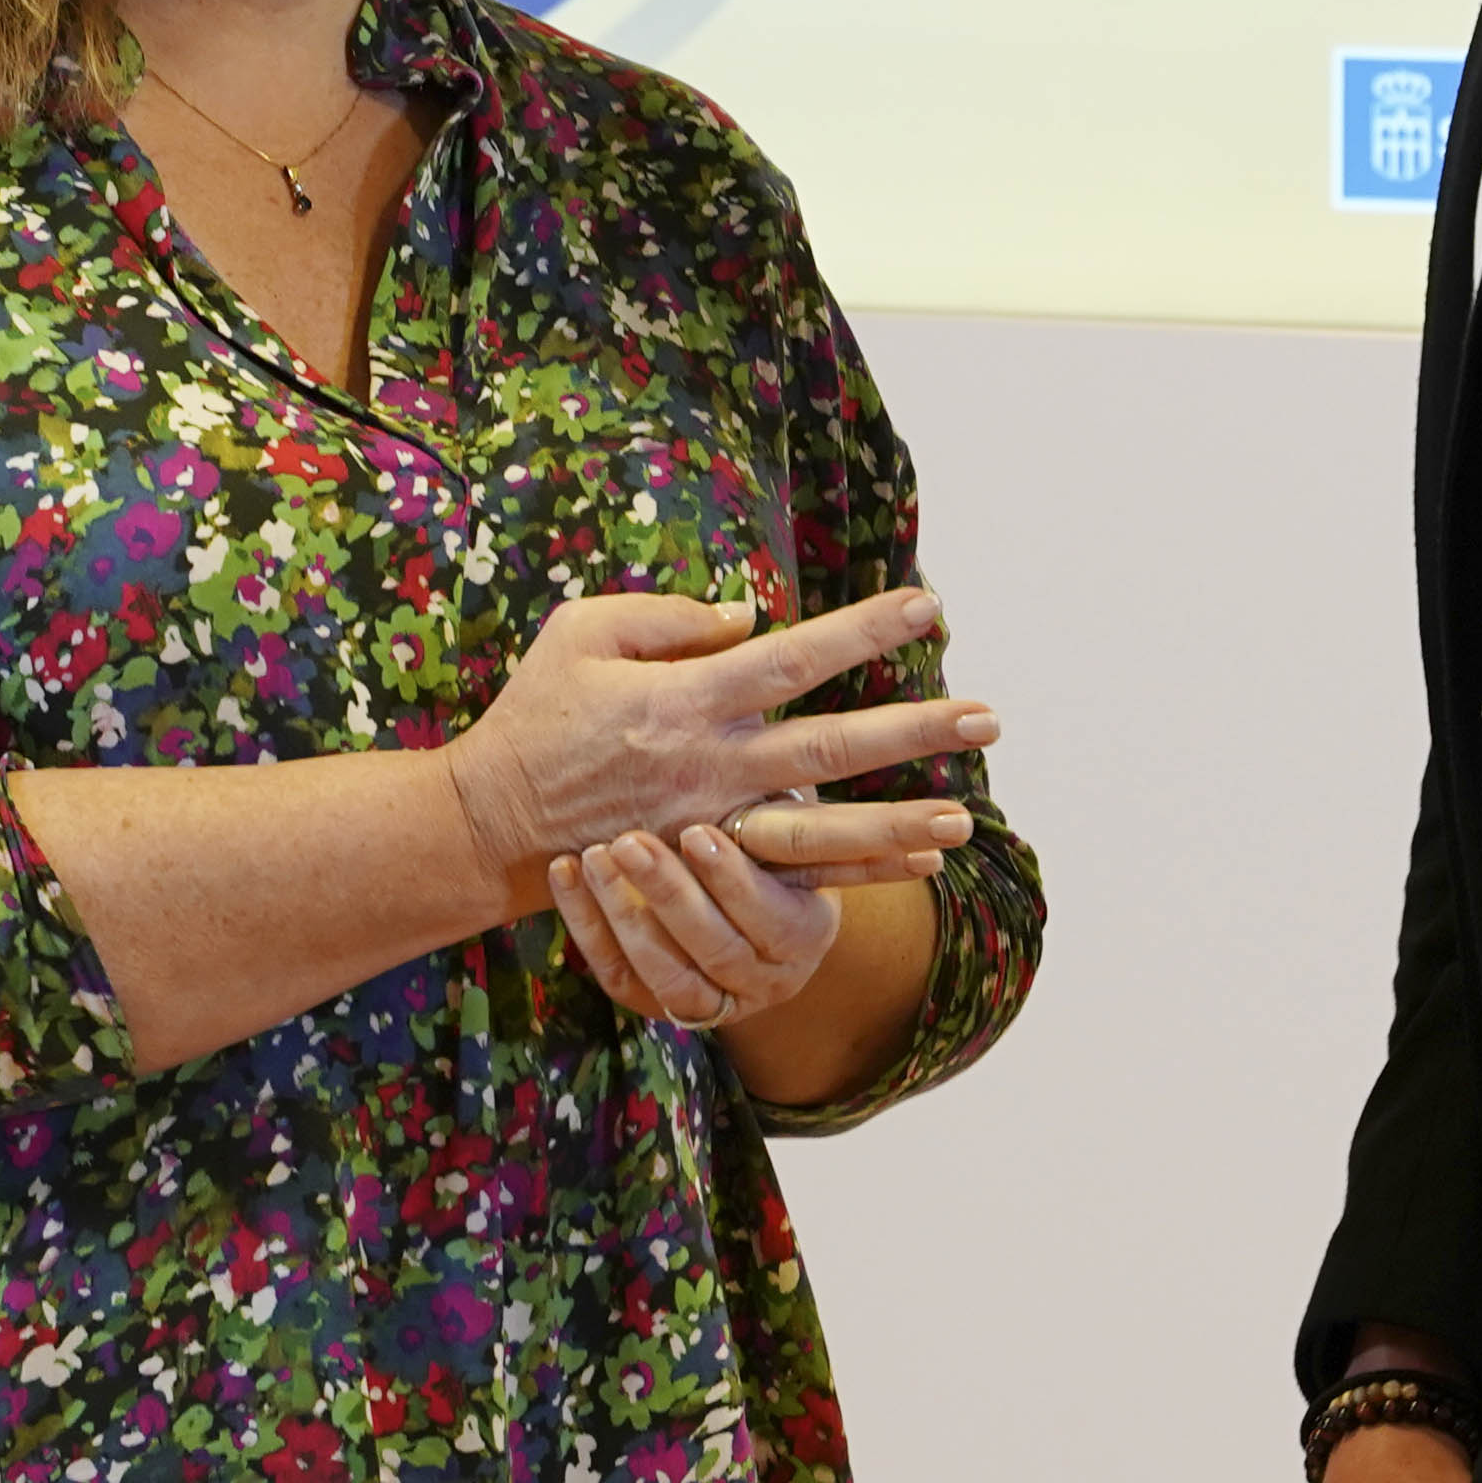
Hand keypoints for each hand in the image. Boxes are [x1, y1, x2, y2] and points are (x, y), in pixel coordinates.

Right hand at [443, 588, 990, 878]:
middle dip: (913, 731)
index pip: (793, 656)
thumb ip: (668, 619)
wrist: (492, 822)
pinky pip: (795, 875)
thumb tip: (750, 617)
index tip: (928, 606)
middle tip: (989, 718)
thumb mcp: (581, 633)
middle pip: (831, 748)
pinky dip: (859, 872)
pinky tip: (918, 866)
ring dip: (898, 824)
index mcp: (685, 697)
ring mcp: (712, 825)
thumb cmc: (538, 713)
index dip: (862, 630)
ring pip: (823, 830)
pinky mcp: (706, 869)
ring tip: (967, 820)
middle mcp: (711, 764)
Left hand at [548, 819, 862, 1027]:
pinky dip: (587, 927)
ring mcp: (713, 1000)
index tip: (695, 831)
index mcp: (809, 930)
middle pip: (717, 948)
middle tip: (630, 840)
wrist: (734, 882)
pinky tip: (566, 873)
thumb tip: (761, 724)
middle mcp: (769, 978)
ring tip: (596, 855)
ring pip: (666, 974)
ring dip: (624, 914)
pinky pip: (618, 975)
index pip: (774, 917)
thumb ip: (778, 788)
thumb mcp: (784, 804)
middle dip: (669, 894)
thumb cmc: (763, 823)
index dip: (733, 879)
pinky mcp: (657, 1003)